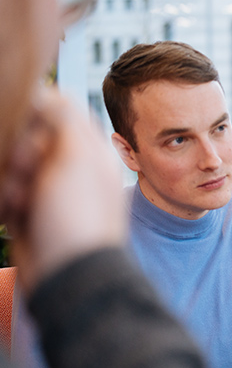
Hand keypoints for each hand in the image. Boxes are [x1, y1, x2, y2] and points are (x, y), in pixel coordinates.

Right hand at [0, 88, 124, 290]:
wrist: (69, 276)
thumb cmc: (78, 217)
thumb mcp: (78, 157)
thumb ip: (65, 117)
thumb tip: (47, 91)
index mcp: (87, 149)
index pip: (54, 110)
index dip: (34, 117)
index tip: (30, 136)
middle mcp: (68, 167)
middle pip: (24, 136)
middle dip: (17, 154)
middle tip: (30, 176)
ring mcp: (46, 192)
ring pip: (7, 164)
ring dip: (7, 181)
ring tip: (23, 204)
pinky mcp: (26, 214)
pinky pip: (2, 192)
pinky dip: (3, 202)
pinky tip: (14, 218)